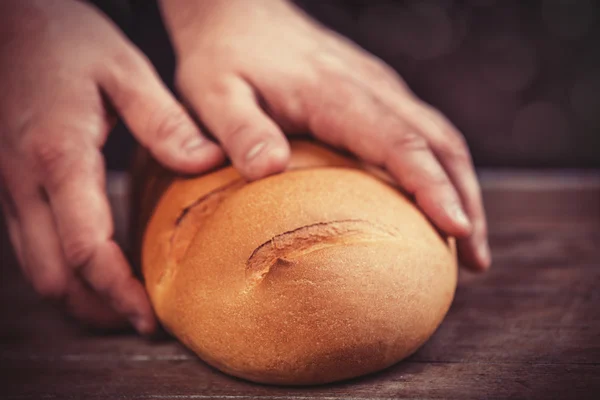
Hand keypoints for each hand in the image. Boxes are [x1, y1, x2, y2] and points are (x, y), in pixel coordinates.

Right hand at [0, 0, 223, 332]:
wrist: (9, 20)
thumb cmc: (65, 38)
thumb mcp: (123, 70)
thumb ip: (163, 122)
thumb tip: (205, 164)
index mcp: (59, 156)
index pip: (84, 247)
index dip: (117, 290)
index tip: (149, 317)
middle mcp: (25, 181)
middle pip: (52, 275)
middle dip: (95, 307)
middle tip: (141, 319)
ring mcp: (10, 186)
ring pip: (35, 268)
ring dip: (77, 295)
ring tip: (122, 304)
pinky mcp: (9, 183)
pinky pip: (29, 244)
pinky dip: (62, 269)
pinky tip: (96, 266)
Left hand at [159, 0, 490, 269]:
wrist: (238, 15)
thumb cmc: (223, 59)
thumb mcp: (212, 93)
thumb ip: (240, 130)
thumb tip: (269, 170)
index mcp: (335, 93)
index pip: (398, 142)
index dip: (432, 187)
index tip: (457, 230)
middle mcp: (370, 87)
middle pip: (439, 143)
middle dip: (466, 201)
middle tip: (476, 260)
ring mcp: (378, 87)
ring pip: (441, 138)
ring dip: (463, 189)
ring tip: (469, 245)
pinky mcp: (376, 93)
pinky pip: (422, 132)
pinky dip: (441, 172)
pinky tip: (437, 202)